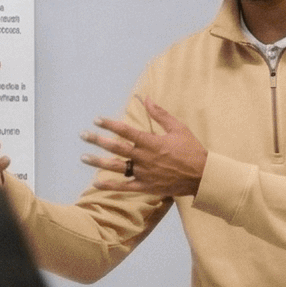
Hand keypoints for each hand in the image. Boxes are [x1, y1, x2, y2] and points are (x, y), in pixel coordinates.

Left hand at [81, 99, 206, 197]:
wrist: (202, 176)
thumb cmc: (191, 150)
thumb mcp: (178, 127)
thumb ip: (160, 114)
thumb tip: (146, 98)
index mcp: (152, 142)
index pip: (126, 131)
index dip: (110, 124)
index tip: (96, 119)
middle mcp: (145, 158)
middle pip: (116, 148)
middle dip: (98, 140)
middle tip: (83, 135)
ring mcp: (144, 173)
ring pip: (117, 167)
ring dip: (98, 162)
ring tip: (83, 157)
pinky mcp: (147, 187)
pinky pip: (125, 187)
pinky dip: (110, 186)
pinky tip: (96, 183)